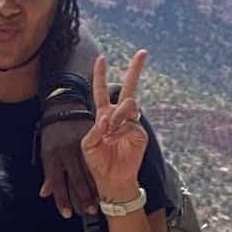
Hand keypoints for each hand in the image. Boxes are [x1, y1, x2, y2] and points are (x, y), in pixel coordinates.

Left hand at [39, 116, 98, 215]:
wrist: (62, 108)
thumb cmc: (52, 135)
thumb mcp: (46, 153)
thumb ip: (48, 176)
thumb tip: (44, 194)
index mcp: (52, 158)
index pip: (57, 184)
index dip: (62, 200)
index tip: (68, 214)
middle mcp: (66, 153)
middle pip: (76, 180)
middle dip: (83, 197)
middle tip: (90, 211)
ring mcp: (79, 145)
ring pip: (89, 170)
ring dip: (95, 187)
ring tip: (101, 201)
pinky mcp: (90, 138)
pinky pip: (97, 157)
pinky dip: (102, 171)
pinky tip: (107, 181)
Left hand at [82, 50, 148, 200]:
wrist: (110, 179)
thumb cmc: (97, 161)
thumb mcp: (88, 145)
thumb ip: (94, 130)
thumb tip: (106, 119)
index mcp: (104, 115)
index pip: (101, 91)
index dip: (100, 75)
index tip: (101, 58)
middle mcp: (119, 116)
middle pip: (129, 88)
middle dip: (135, 70)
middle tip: (143, 52)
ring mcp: (131, 123)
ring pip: (128, 106)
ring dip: (117, 116)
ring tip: (108, 133)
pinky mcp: (139, 134)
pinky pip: (130, 125)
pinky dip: (119, 132)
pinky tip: (112, 140)